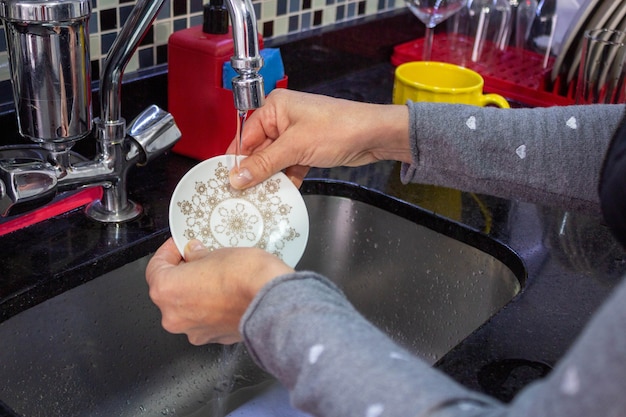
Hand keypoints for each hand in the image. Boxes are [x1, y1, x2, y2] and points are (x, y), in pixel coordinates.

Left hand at [145, 238, 293, 344]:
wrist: (272, 302)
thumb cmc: (245, 276)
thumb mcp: (218, 252)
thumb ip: (198, 256)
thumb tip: (194, 254)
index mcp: (167, 290)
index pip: (156, 268)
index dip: (168, 252)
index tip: (179, 245)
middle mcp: (175, 316)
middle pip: (169, 291)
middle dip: (182, 274)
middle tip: (199, 259)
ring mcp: (195, 330)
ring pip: (187, 308)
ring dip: (197, 293)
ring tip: (217, 277)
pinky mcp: (214, 338)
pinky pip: (206, 320)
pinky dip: (212, 308)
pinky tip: (227, 294)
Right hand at [228, 89, 410, 188]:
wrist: (374, 135)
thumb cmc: (339, 128)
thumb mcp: (296, 146)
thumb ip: (265, 163)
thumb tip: (237, 176)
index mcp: (274, 107)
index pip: (246, 136)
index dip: (237, 160)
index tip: (227, 181)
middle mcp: (282, 119)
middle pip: (259, 150)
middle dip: (255, 172)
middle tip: (244, 195)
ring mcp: (296, 135)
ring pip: (274, 161)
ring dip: (272, 178)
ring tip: (262, 197)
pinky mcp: (308, 149)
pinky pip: (289, 166)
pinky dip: (288, 178)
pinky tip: (285, 193)